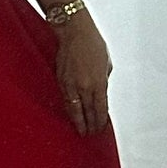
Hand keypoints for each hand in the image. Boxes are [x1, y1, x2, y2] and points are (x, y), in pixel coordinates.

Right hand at [55, 15, 111, 134]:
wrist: (74, 33)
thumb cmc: (92, 44)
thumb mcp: (106, 63)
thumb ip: (103, 80)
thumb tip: (100, 91)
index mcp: (98, 83)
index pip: (100, 109)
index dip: (100, 121)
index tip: (101, 128)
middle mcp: (84, 87)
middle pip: (87, 113)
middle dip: (89, 125)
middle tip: (90, 134)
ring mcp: (70, 85)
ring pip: (73, 109)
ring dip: (77, 121)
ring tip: (79, 130)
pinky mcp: (60, 80)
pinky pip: (66, 100)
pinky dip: (69, 109)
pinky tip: (71, 113)